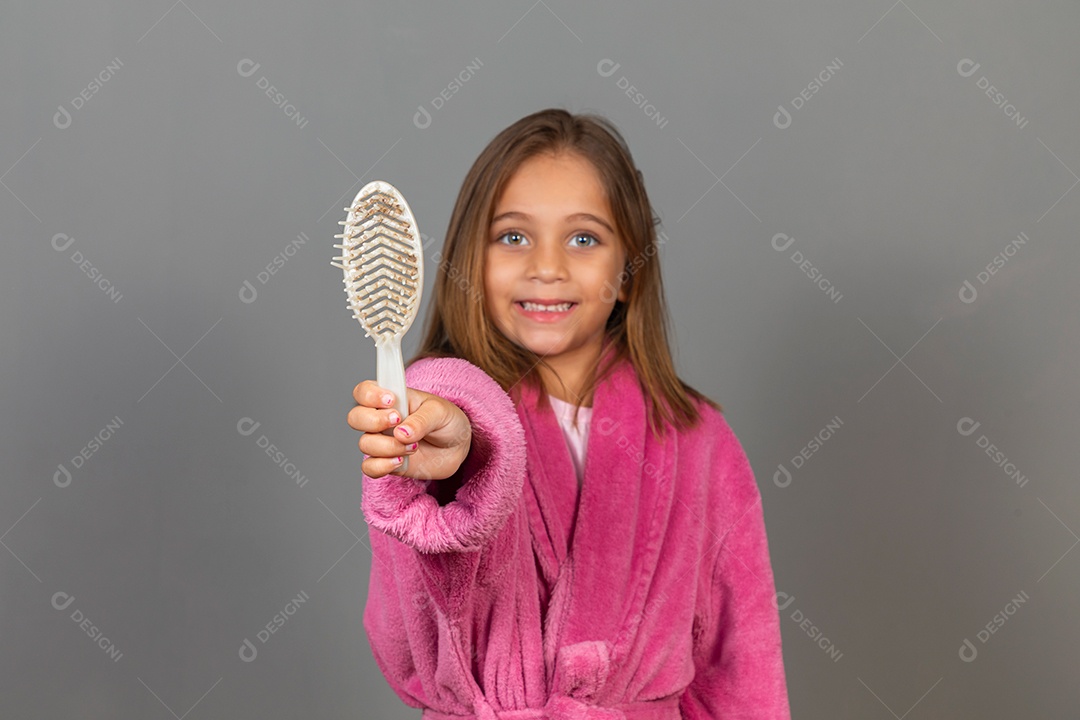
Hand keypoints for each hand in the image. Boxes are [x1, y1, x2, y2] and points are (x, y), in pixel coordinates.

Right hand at [348, 380, 472, 479]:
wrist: (457, 446)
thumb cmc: (446, 421)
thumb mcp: (440, 412)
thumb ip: (421, 420)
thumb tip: (401, 433)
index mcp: (391, 398)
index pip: (364, 391)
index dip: (369, 395)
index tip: (391, 401)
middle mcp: (381, 418)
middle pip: (355, 417)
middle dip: (374, 421)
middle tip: (398, 421)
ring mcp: (382, 441)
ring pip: (365, 443)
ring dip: (389, 446)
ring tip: (413, 446)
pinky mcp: (386, 462)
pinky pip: (369, 467)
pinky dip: (382, 466)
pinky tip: (401, 461)